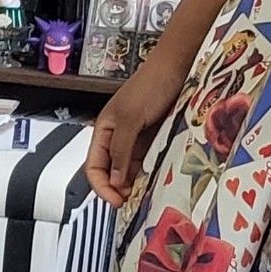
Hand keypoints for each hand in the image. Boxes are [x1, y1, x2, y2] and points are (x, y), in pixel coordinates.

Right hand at [87, 40, 190, 207]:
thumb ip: (121, 149)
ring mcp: (135, 139)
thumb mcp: (130, 119)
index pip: (93, 167)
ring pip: (128, 170)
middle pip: (110, 172)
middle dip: (116, 189)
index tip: (116, 201)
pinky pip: (146, 163)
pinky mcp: (152, 140)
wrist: (176, 70)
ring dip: (133, 184)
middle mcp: (117, 137)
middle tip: (131, 201)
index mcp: (103, 130)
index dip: (101, 186)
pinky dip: (147, 174)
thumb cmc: (150, 86)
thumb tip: (114, 180)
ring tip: (143, 195)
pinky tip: (154, 181)